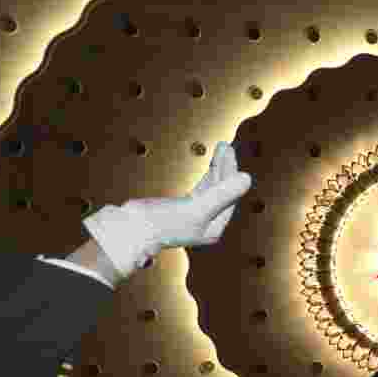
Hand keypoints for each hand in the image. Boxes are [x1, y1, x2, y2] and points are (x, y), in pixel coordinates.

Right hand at [82, 141, 252, 280]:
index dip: (231, 173)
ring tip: (222, 147)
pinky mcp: (183, 208)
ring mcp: (195, 215)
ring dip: (218, 167)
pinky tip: (211, 163)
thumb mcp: (196, 207)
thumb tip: (247, 179)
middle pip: (223, 191)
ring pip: (213, 187)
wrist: (130, 230)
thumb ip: (222, 194)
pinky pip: (202, 188)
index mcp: (214, 227)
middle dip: (225, 168)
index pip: (230, 196)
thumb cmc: (161, 223)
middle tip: (226, 146)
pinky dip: (208, 174)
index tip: (229, 152)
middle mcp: (207, 223)